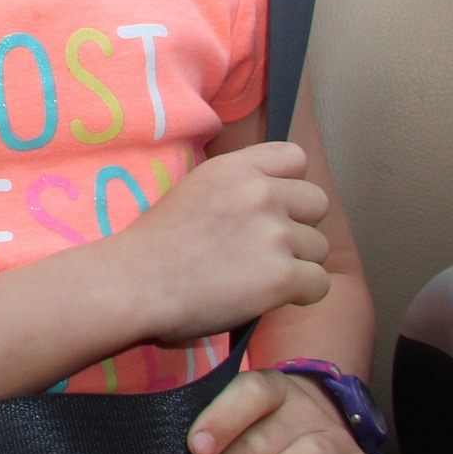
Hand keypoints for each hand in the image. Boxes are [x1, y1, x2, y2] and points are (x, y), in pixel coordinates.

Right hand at [119, 143, 331, 343]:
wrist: (133, 283)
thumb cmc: (154, 247)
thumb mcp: (194, 192)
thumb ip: (236, 189)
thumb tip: (274, 204)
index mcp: (234, 168)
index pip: (294, 157)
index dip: (288, 184)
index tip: (269, 208)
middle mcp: (259, 193)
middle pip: (317, 202)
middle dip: (299, 225)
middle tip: (266, 247)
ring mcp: (273, 234)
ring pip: (319, 247)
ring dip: (296, 264)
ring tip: (255, 276)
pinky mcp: (282, 275)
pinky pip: (320, 284)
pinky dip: (298, 295)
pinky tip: (264, 296)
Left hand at [175, 369, 387, 453]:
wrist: (320, 421)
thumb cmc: (258, 428)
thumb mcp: (236, 419)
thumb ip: (208, 439)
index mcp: (272, 388)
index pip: (250, 391)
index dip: (223, 417)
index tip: (195, 447)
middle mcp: (305, 409)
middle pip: (265, 437)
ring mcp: (338, 437)